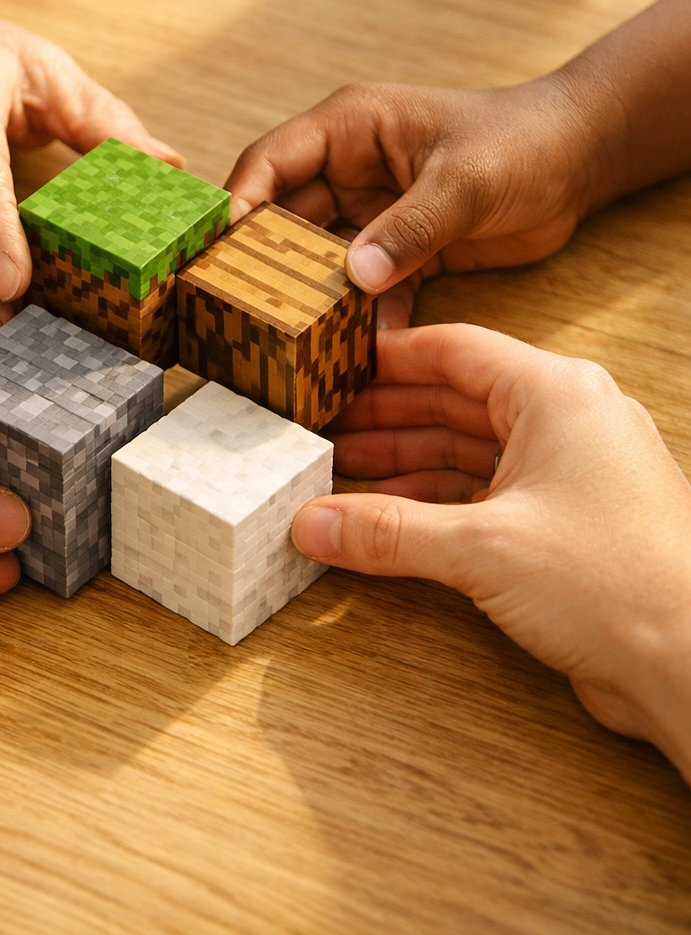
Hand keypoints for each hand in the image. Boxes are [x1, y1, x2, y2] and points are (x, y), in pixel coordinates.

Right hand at [225, 77, 602, 327]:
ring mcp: (369, 216)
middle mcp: (347, 173)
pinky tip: (354, 353)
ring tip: (293, 344)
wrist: (578, 163)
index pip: (269, 164)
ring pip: (318, 264)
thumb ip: (410, 227)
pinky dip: (359, 320)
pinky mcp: (395, 253)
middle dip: (264, 267)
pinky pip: (362, 291)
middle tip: (244, 314)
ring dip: (310, 302)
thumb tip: (354, 278)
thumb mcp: (465, 180)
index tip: (218, 259)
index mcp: (349, 130)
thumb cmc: (523, 142)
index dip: (238, 208)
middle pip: (283, 222)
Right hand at [290, 325, 690, 781]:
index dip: (390, 359)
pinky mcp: (562, 525)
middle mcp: (565, 425)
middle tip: (327, 426)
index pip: (456, 351)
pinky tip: (392, 516)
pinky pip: (482, 496)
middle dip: (387, 417)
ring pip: (467, 451)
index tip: (338, 366)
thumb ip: (387, 531)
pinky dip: (433, 504)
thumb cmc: (621, 583)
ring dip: (405, 463)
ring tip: (344, 472)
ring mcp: (566, 476)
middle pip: (455, 402)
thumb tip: (313, 523)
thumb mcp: (481, 546)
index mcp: (556, 395)